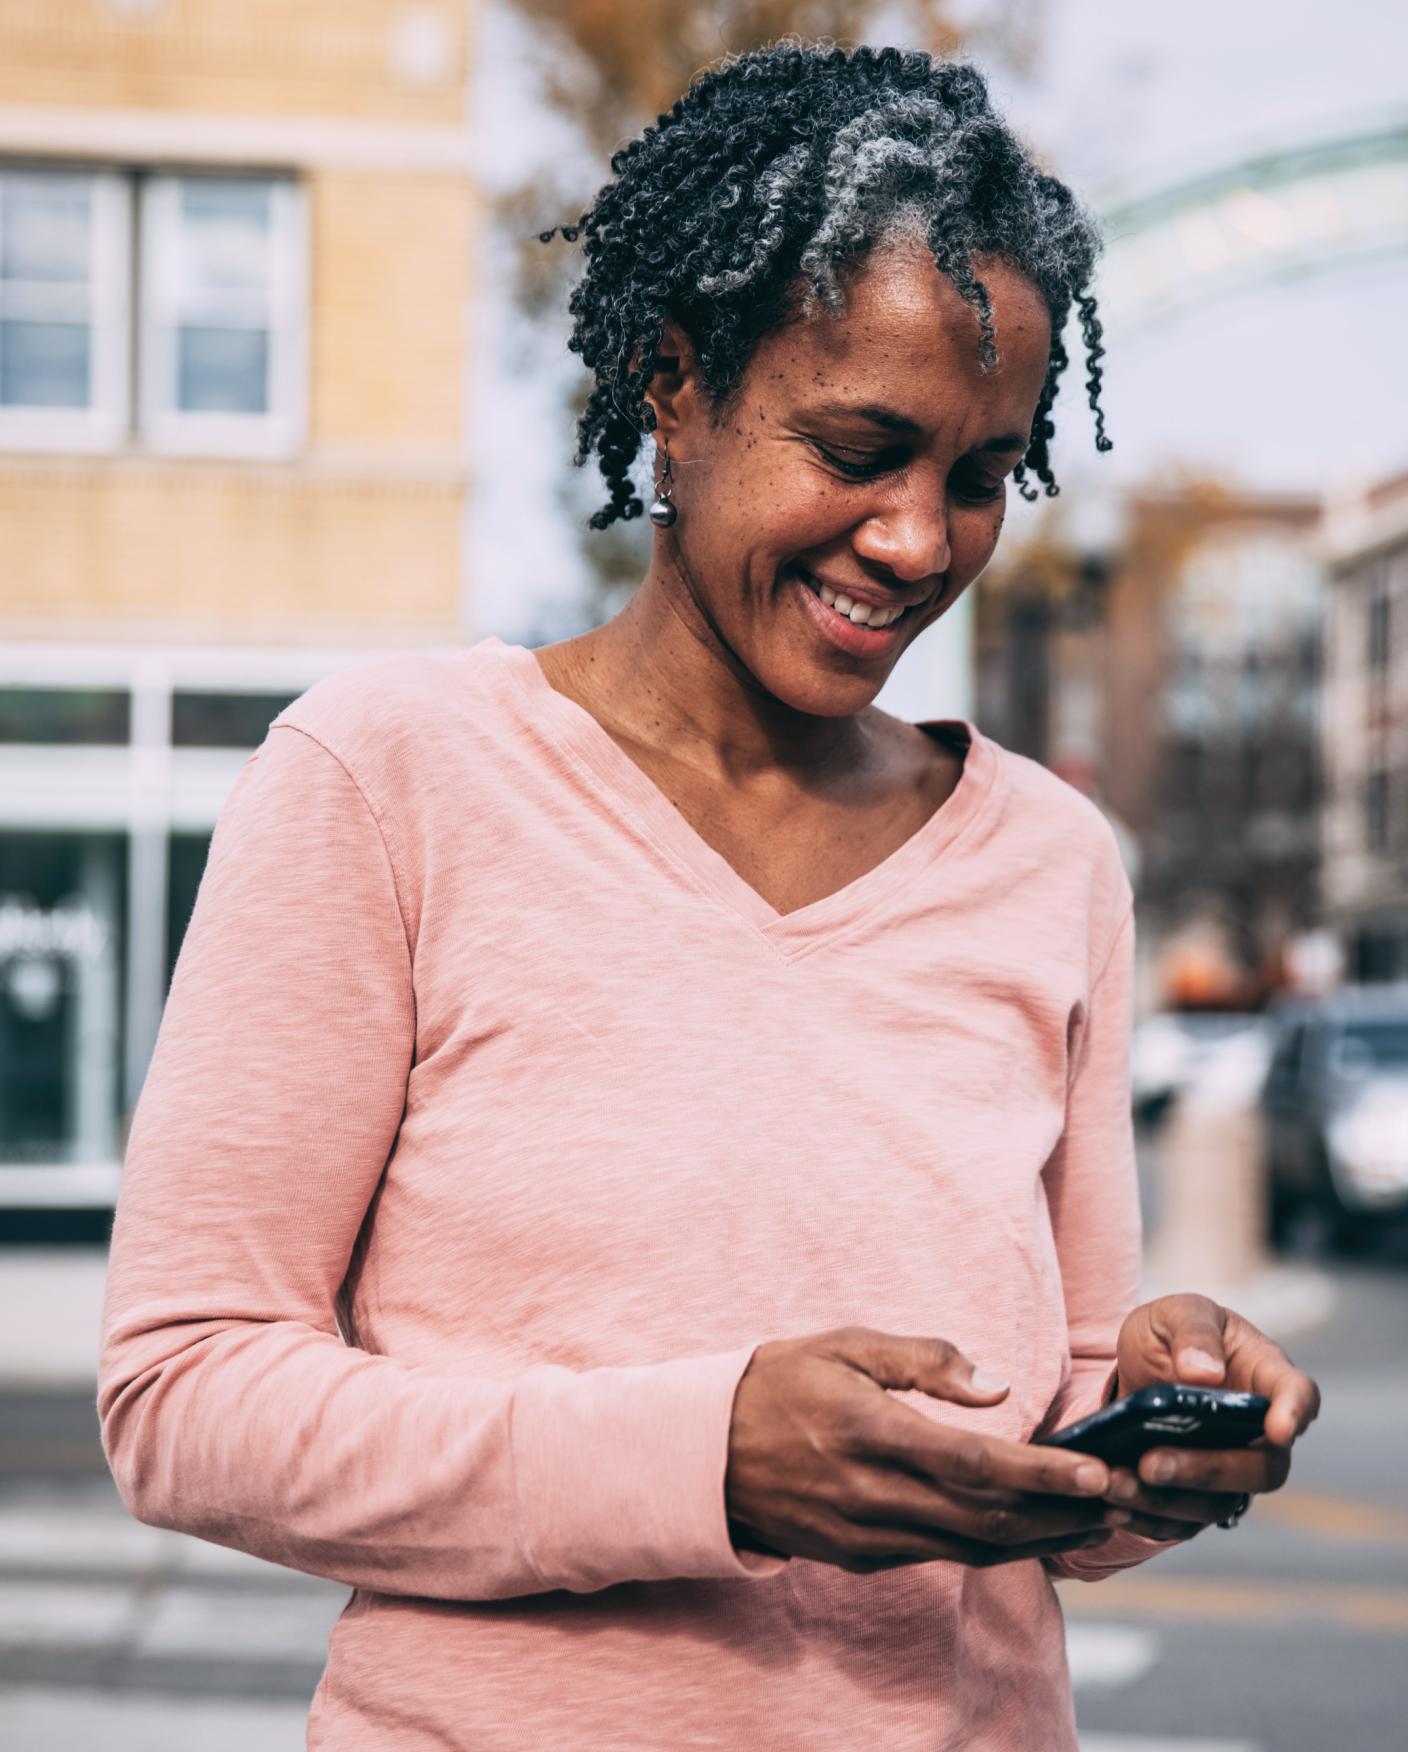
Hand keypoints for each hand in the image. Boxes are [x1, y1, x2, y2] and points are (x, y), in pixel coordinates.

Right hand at [725, 1326, 1134, 1574]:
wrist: (703, 1453)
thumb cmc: (780, 1381)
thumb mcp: (843, 1344)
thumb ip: (920, 1359)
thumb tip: (994, 1385)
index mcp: (868, 1433)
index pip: (973, 1465)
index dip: (1040, 1474)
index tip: (1095, 1471)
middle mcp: (870, 1495)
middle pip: (986, 1518)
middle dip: (1060, 1512)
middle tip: (1120, 1498)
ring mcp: (864, 1536)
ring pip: (970, 1547)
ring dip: (1038, 1537)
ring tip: (1093, 1518)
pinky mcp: (860, 1558)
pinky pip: (941, 1555)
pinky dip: (994, 1546)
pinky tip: (1030, 1530)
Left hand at [1100, 1293, 1322, 1541]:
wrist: (1141, 1366)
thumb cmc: (1171, 1333)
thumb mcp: (1174, 1314)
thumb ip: (1192, 1333)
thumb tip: (1203, 1374)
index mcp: (1266, 1375)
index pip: (1299, 1395)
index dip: (1295, 1414)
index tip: (1277, 1430)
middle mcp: (1260, 1432)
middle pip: (1261, 1468)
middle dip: (1208, 1471)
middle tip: (1152, 1464)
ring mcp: (1233, 1470)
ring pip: (1220, 1503)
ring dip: (1167, 1500)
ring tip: (1116, 1484)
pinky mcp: (1200, 1497)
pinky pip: (1185, 1522)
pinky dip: (1149, 1518)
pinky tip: (1113, 1507)